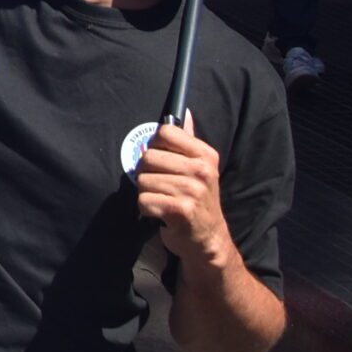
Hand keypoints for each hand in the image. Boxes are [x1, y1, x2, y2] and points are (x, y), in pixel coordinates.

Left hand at [137, 116, 236, 270]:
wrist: (208, 239)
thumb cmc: (197, 200)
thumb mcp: (199, 168)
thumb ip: (188, 141)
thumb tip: (184, 112)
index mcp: (206, 155)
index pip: (165, 132)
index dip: (156, 147)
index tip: (165, 162)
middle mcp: (202, 170)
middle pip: (148, 157)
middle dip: (148, 174)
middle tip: (164, 187)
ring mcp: (192, 190)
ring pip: (143, 180)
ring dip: (148, 193)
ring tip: (164, 200)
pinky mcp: (180, 209)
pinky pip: (143, 200)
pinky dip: (146, 209)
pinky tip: (161, 213)